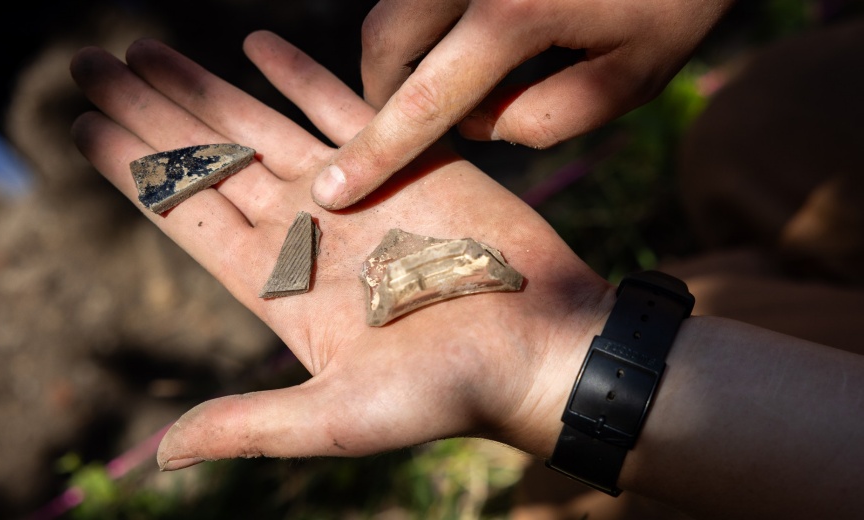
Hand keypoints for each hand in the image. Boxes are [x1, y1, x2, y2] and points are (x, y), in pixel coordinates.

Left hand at [69, 32, 612, 469]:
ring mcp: (353, 190)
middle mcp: (305, 233)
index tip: (79, 127)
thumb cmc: (451, 392)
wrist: (542, 348)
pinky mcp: (404, 160)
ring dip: (202, 85)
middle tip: (89, 63)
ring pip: (260, 123)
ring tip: (144, 48)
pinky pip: (341, 105)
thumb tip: (163, 454)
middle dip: (147, 112)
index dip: (130, 171)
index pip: (186, 216)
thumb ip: (253, 424)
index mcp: (280, 286)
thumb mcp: (342, 419)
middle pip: (207, 159)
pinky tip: (257, 44)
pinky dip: (298, 74)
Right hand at [311, 0, 734, 208]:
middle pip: (384, 38)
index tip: (331, 191)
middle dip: (383, 92)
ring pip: (396, 8)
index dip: (374, 152)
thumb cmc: (677, 0)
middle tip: (413, 128)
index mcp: (513, 15)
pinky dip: (427, 26)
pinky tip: (470, 44)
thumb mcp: (630, 79)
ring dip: (403, 57)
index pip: (422, 100)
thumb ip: (542, 118)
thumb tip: (477, 121)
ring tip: (449, 90)